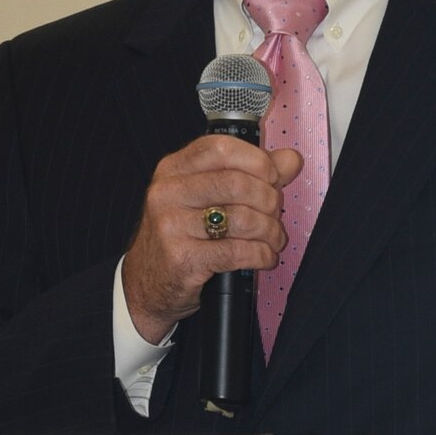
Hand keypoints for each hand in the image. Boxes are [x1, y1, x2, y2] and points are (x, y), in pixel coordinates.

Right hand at [122, 135, 302, 344]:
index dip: (256, 160)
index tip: (273, 177)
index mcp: (173, 170)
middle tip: (275, 214)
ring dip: (269, 231)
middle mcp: (168, 193)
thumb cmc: (181, 238)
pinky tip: (265, 258)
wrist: (145, 286)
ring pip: (241, 219)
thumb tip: (291, 159)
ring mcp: (171, 226)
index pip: (220, 148)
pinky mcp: (183, 259)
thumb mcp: (207, 199)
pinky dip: (261, 255)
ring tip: (273, 239)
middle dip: (269, 200)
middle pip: (236, 183)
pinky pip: (237, 252)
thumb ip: (251, 174)